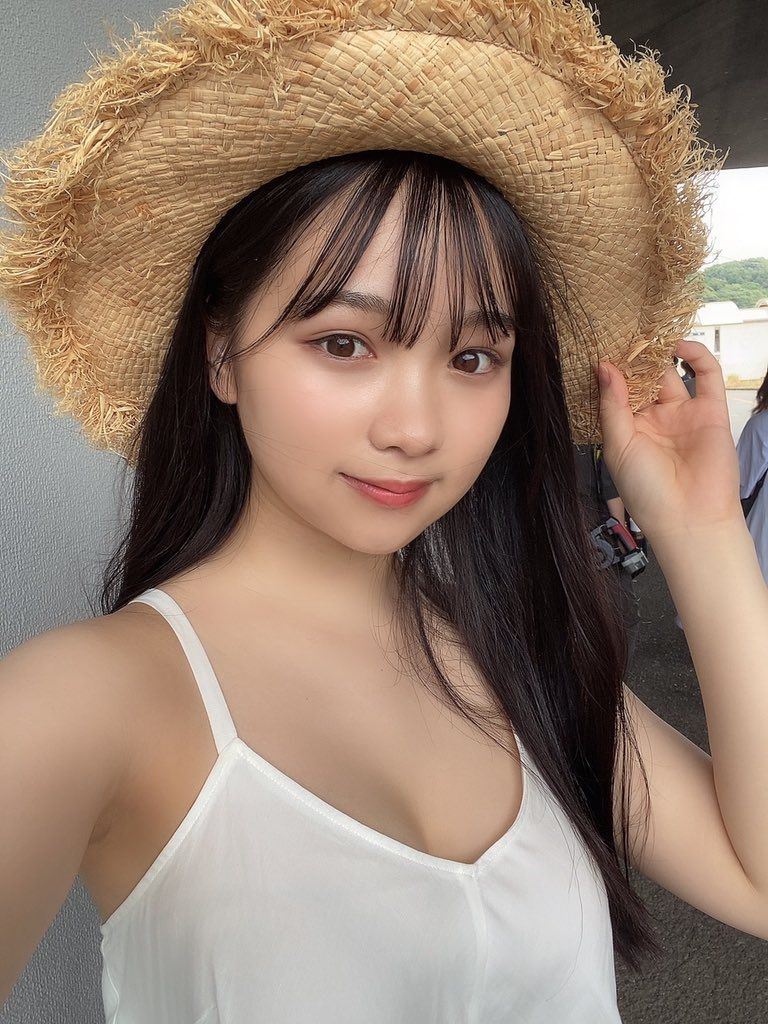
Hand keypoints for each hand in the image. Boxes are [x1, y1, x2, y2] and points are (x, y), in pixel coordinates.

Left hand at [597, 339, 742, 540]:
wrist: (689, 518)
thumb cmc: (647, 491)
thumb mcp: (618, 446)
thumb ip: (612, 406)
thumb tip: (605, 368)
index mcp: (628, 430)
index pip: (617, 393)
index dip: (610, 373)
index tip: (599, 349)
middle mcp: (655, 421)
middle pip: (643, 380)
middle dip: (633, 359)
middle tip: (622, 335)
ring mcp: (683, 415)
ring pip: (670, 374)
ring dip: (660, 354)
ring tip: (647, 335)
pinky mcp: (711, 412)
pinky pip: (707, 377)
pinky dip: (697, 356)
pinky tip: (678, 345)